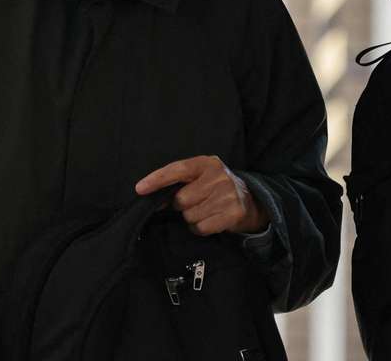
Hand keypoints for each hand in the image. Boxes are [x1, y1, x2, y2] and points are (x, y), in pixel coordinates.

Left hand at [135, 156, 268, 235]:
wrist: (250, 201)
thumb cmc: (216, 188)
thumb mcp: (201, 176)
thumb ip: (179, 182)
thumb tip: (151, 197)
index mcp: (207, 163)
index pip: (178, 169)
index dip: (157, 179)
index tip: (140, 188)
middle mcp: (219, 177)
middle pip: (182, 199)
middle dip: (182, 205)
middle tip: (194, 202)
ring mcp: (228, 195)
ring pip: (190, 216)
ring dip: (193, 218)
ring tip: (206, 210)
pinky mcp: (233, 213)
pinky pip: (201, 228)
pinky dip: (202, 227)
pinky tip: (212, 219)